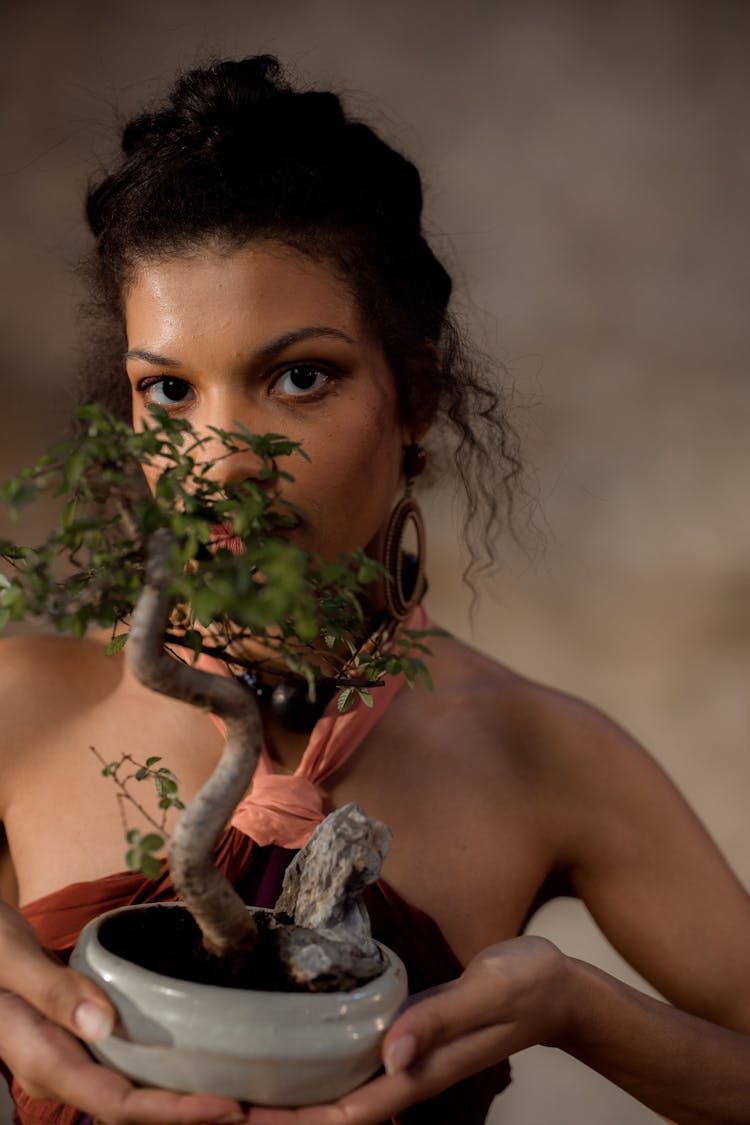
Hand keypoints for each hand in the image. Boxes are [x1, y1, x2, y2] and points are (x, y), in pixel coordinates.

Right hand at [0, 903, 245, 1123]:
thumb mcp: (9, 960)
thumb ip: (52, 992)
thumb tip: (102, 1025)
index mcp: (44, 1061)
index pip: (119, 1104)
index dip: (176, 1112)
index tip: (228, 1108)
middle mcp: (60, 1072)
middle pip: (133, 1110)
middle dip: (189, 1116)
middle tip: (253, 1107)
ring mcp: (71, 1059)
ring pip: (133, 1094)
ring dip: (180, 1099)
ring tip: (239, 1092)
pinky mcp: (80, 1042)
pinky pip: (127, 1068)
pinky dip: (165, 1072)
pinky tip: (198, 1059)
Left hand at [244, 936, 573, 1124]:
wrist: (554, 985)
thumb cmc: (525, 985)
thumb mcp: (485, 993)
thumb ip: (439, 1021)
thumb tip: (391, 1054)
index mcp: (418, 1073)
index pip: (342, 1116)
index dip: (289, 1122)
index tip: (239, 1115)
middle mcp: (404, 1071)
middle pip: (327, 1111)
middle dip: (274, 1113)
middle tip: (213, 1098)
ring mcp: (403, 1053)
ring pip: (334, 1089)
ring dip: (288, 1090)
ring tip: (233, 1078)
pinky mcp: (403, 1029)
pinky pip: (350, 1059)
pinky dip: (313, 1060)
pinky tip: (287, 1043)